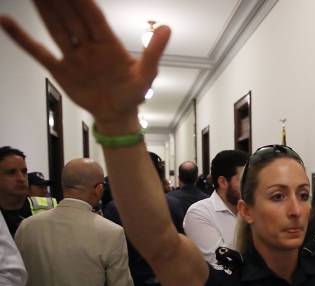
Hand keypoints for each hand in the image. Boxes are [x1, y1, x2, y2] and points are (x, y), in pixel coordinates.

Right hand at [0, 0, 170, 133]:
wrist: (119, 114)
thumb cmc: (134, 92)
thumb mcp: (148, 73)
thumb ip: (154, 51)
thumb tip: (167, 28)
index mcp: (108, 43)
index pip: (92, 16)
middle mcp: (88, 46)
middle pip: (71, 17)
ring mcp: (73, 57)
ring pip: (55, 28)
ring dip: (44, 9)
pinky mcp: (61, 70)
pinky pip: (39, 52)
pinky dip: (22, 39)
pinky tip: (6, 22)